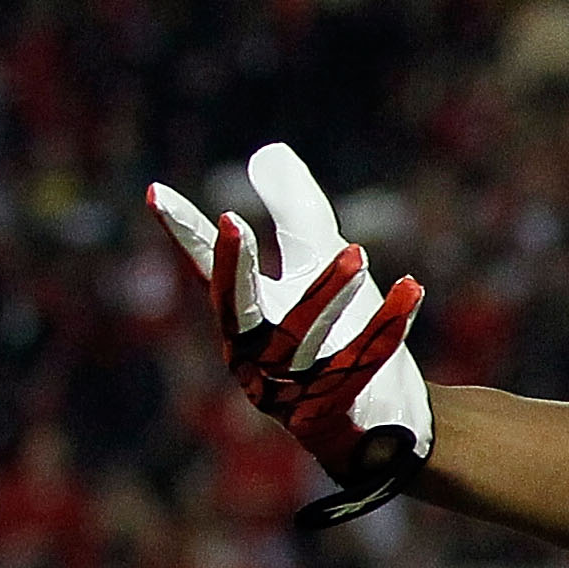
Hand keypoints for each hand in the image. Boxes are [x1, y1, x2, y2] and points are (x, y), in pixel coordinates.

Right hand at [147, 144, 433, 527]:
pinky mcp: (333, 411)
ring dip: (325, 295)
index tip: (157, 192)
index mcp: (245, 314)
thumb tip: (269, 152)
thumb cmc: (343, 330)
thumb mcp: (317, 263)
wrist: (386, 416)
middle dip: (232, 268)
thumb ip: (294, 210)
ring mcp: (289, 387)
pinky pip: (361, 365)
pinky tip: (411, 288)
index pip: (207, 269)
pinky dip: (386, 327)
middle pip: (237, 309)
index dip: (185, 232)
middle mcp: (254, 351)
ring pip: (302, 338)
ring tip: (356, 252)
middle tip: (231, 221)